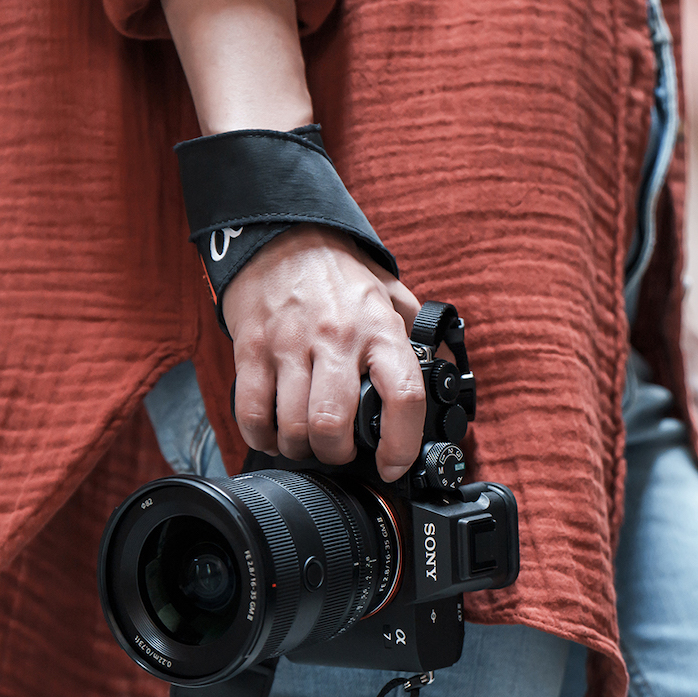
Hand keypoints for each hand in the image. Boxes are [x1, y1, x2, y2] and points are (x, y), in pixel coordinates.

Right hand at [222, 224, 426, 482]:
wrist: (283, 233)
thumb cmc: (339, 274)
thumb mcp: (391, 296)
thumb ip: (418, 335)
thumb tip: (447, 370)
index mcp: (380, 329)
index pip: (403, 396)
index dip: (401, 444)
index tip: (392, 464)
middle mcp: (337, 338)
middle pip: (333, 425)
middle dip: (336, 454)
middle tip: (339, 451)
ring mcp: (289, 343)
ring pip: (292, 426)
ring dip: (299, 448)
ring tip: (305, 441)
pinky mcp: (251, 348)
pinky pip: (250, 413)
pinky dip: (261, 436)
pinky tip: (273, 430)